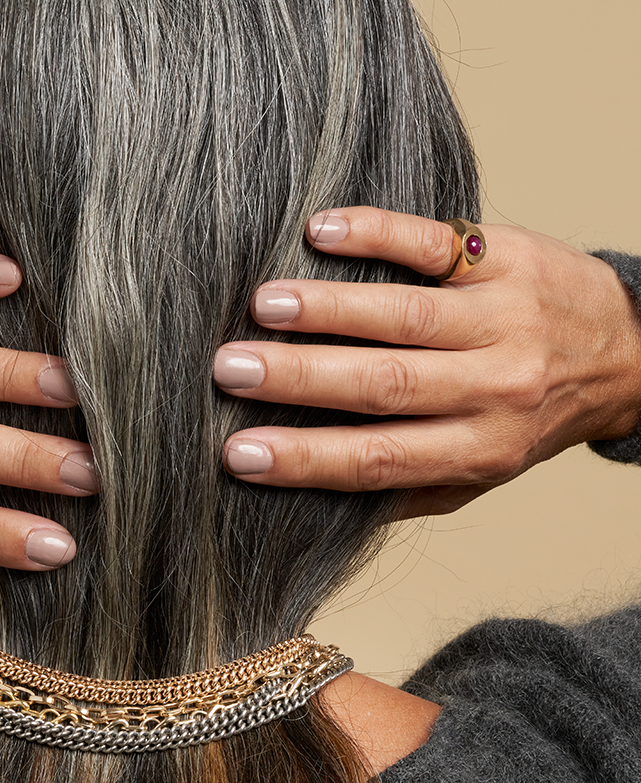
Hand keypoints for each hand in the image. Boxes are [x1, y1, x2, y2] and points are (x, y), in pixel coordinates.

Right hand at [214, 207, 640, 515]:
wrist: (624, 354)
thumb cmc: (527, 419)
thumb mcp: (476, 474)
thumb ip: (405, 486)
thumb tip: (313, 499)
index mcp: (477, 449)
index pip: (378, 458)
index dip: (305, 459)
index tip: (238, 454)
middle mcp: (493, 388)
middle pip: (386, 385)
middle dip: (301, 379)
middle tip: (231, 370)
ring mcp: (501, 319)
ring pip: (408, 315)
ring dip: (331, 310)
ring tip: (264, 306)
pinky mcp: (506, 259)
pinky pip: (438, 244)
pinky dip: (379, 235)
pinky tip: (322, 232)